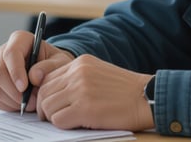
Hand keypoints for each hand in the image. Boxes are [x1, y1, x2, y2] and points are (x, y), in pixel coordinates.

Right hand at [0, 30, 73, 113]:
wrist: (51, 72)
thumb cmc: (54, 63)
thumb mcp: (60, 62)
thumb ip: (49, 67)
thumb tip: (34, 76)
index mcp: (20, 40)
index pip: (11, 53)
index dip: (15, 71)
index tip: (24, 87)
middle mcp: (4, 52)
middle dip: (15, 91)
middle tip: (32, 101)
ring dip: (14, 100)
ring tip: (32, 102)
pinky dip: (11, 106)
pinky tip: (24, 102)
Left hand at [36, 54, 153, 131]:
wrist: (147, 98)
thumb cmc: (125, 91)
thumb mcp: (98, 74)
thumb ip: (76, 79)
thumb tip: (53, 95)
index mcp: (80, 63)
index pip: (47, 77)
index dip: (46, 94)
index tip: (50, 105)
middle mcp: (77, 73)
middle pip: (43, 92)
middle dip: (45, 108)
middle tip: (53, 117)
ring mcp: (80, 90)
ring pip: (48, 107)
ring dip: (53, 118)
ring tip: (67, 121)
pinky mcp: (85, 109)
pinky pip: (58, 120)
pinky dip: (63, 126)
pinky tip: (76, 125)